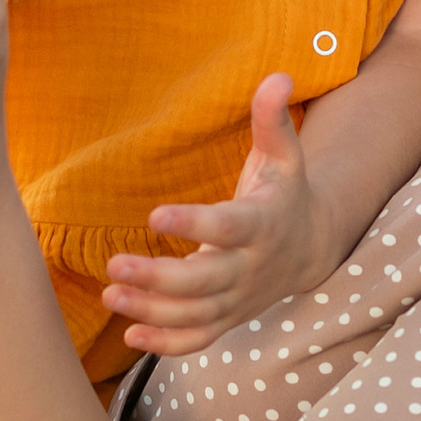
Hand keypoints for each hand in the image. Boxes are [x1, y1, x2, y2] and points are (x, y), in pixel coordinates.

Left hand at [101, 74, 349, 355]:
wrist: (311, 246)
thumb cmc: (284, 192)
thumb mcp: (285, 154)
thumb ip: (273, 119)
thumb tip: (279, 75)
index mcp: (262, 223)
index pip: (227, 227)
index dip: (193, 223)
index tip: (153, 214)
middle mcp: (251, 267)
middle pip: (205, 281)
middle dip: (159, 278)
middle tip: (113, 264)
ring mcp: (240, 298)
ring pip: (196, 315)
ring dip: (152, 311)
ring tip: (109, 295)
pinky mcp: (229, 317)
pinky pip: (199, 340)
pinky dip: (167, 345)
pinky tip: (130, 335)